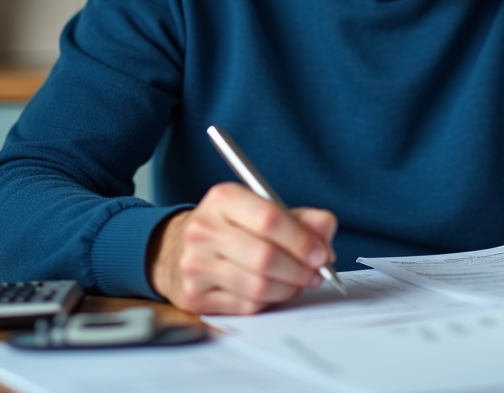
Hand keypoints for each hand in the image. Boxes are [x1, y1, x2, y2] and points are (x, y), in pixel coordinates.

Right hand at [147, 182, 337, 314]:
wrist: (177, 249)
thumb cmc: (231, 228)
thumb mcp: (263, 210)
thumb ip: (302, 219)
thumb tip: (326, 236)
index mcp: (222, 199)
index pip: (269, 219)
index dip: (302, 240)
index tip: (322, 253)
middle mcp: (203, 229)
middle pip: (265, 257)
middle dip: (301, 270)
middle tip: (317, 274)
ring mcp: (195, 265)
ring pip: (258, 285)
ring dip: (289, 288)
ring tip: (299, 282)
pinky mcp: (195, 296)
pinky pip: (246, 305)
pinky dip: (269, 300)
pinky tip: (273, 290)